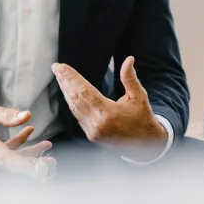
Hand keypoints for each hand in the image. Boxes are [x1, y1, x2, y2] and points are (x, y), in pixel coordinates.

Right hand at [0, 100, 54, 177]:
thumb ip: (5, 114)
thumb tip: (27, 115)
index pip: (7, 159)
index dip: (25, 165)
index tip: (41, 169)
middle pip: (12, 163)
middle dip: (34, 163)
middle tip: (53, 162)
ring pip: (9, 160)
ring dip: (28, 153)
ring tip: (47, 145)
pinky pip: (2, 155)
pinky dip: (15, 147)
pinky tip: (28, 132)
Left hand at [52, 57, 166, 156]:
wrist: (146, 144)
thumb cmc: (143, 118)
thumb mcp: (139, 96)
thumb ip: (130, 78)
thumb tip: (129, 59)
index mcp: (108, 113)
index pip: (84, 91)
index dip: (72, 78)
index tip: (62, 66)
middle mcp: (97, 124)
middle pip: (76, 98)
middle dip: (65, 81)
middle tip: (56, 67)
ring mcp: (92, 131)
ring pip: (74, 108)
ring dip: (66, 91)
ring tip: (60, 77)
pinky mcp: (91, 135)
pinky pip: (78, 116)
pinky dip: (72, 102)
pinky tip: (68, 92)